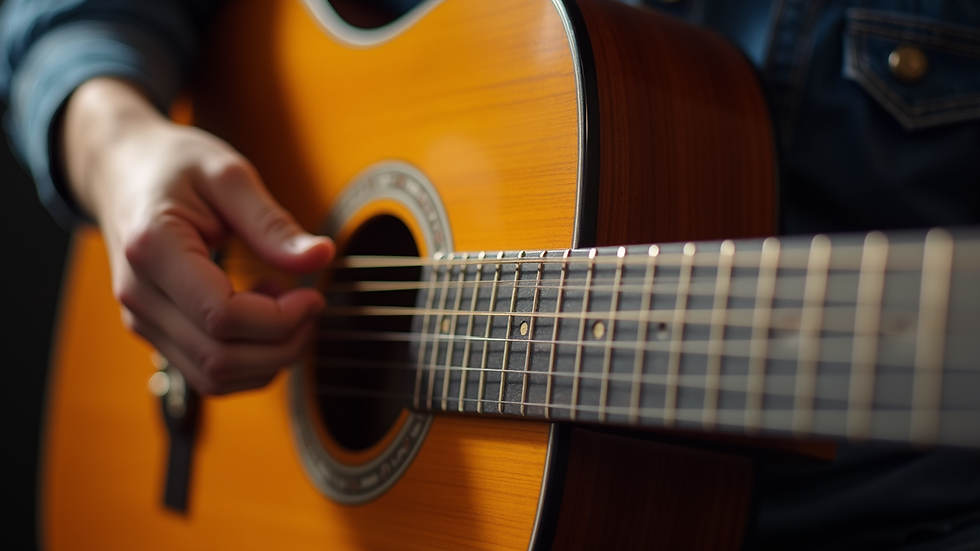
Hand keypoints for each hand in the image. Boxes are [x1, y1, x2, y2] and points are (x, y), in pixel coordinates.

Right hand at [61, 78, 334, 394]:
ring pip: (214, 377)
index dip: (281, 318)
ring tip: (287, 308)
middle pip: (220, 358)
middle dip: (282, 344)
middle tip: (311, 305)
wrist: (122, 171)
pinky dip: (249, 360)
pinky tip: (263, 317)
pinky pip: (207, 373)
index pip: (223, 317)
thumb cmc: (173, 166)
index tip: (312, 294)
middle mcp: (139, 294)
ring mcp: (142, 319)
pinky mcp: (154, 332)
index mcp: (153, 249)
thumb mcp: (228, 174)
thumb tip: (320, 257)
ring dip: (268, 357)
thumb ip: (272, 223)